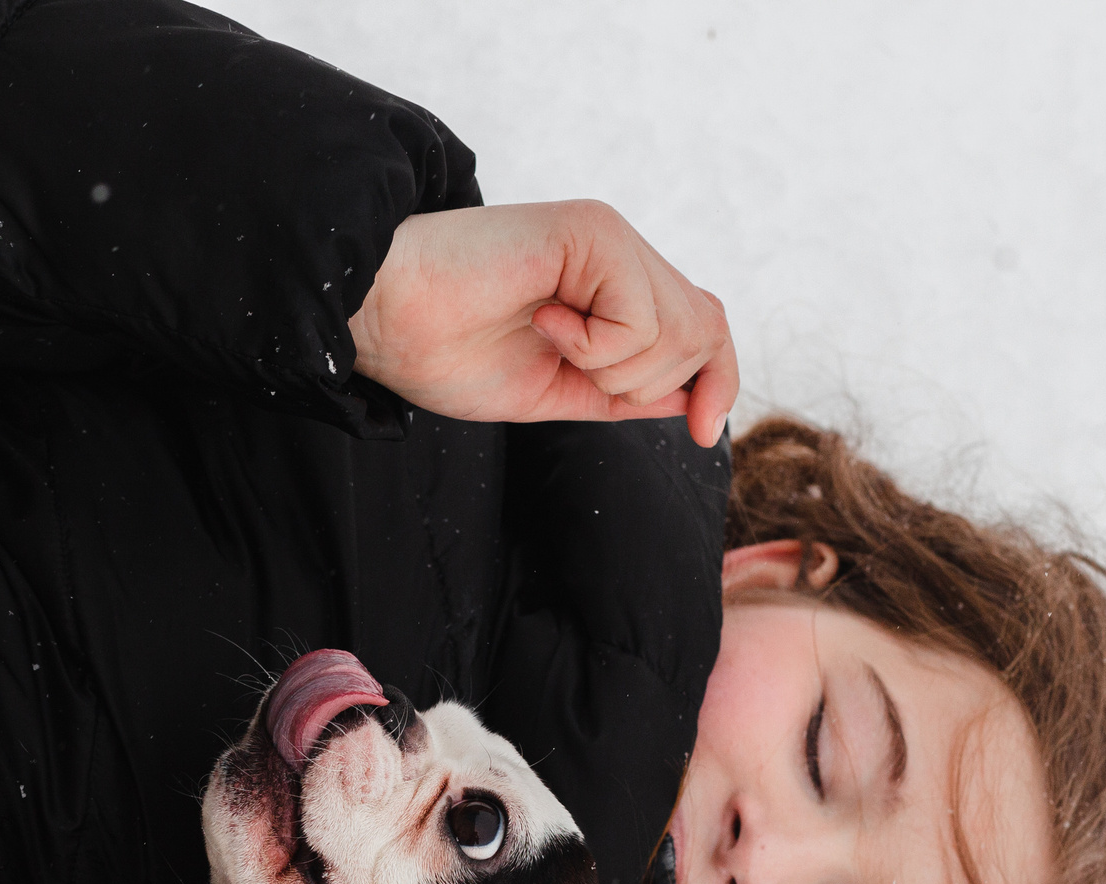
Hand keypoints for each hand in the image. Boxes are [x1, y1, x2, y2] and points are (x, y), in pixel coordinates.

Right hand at [346, 201, 738, 446]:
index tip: (703, 431)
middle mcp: (620, 253)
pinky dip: (594, 346)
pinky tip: (543, 320)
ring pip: (679, 331)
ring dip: (613, 368)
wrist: (386, 322)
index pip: (705, 324)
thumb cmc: (447, 351)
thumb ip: (625, 391)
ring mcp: (609, 238)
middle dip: (650, 383)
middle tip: (576, 370)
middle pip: (705, 330)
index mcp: (612, 284)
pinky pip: (641, 320)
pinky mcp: (593, 231)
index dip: (719, 379)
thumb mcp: (558, 390)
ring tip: (548, 338)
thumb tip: (695, 400)